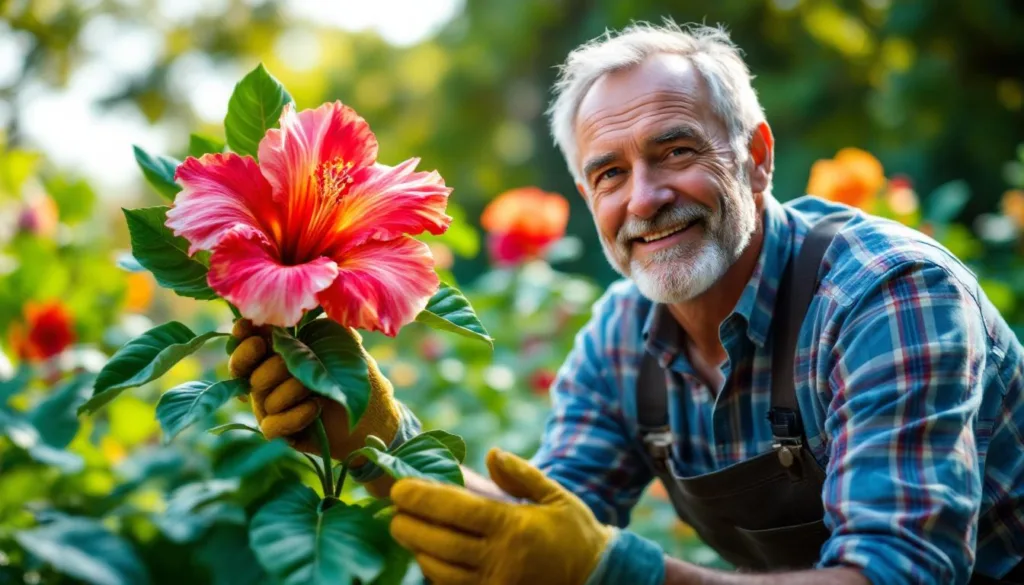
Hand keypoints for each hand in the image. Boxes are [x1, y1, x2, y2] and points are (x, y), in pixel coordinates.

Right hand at [227, 319, 401, 463]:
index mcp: (277, 351)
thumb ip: (323, 323)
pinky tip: (315, 407)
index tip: (249, 327)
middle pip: (244, 370)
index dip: (242, 335)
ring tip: (315, 388)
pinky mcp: (280, 431)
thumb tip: (308, 302)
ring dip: (290, 390)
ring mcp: (271, 405)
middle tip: (287, 362)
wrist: (375, 418)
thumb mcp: (344, 343)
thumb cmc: (357, 375)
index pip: (246, 341)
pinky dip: (293, 416)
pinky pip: (271, 426)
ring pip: (261, 397)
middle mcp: (267, 377)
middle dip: (269, 365)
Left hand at [389, 448, 613, 584]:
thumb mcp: (555, 496)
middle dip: (408, 524)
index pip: (456, 510)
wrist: (597, 579)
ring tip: (406, 527)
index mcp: (513, 527)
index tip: (398, 487)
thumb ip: (521, 474)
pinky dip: (434, 571)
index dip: (422, 498)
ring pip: (438, 569)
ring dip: (417, 548)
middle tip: (395, 508)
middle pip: (438, 542)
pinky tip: (428, 553)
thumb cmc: (573, 533)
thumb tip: (491, 455)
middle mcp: (499, 559)